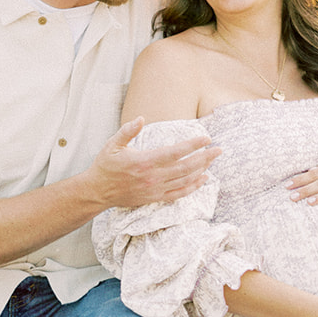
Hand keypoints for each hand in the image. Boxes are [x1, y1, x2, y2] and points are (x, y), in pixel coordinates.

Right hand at [88, 118, 221, 208]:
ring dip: (202, 170)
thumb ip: (127, 131)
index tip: (206, 139)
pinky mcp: (155, 198)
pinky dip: (193, 187)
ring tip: (213, 160)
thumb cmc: (106, 165)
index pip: (175, 152)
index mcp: (144, 161)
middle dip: (205, 158)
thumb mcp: (112, 144)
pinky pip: (179, 194)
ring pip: (185, 180)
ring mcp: (155, 190)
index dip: (193, 145)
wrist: (98, 191)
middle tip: (219, 150)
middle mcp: (153, 177)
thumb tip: (141, 118)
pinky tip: (203, 179)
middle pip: (186, 167)